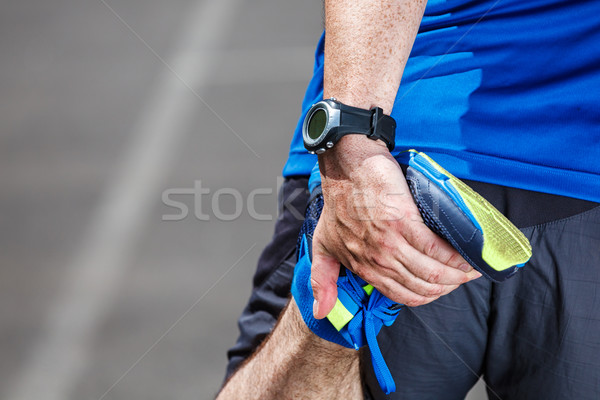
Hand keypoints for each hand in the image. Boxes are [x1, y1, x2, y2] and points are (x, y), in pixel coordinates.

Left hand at [311, 135, 480, 318]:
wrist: (346, 167)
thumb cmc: (338, 202)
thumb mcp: (323, 244)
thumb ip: (323, 278)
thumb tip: (320, 313)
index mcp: (363, 267)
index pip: (403, 295)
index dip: (428, 296)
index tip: (444, 287)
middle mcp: (377, 259)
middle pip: (422, 286)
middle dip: (448, 286)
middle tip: (463, 276)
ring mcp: (389, 242)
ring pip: (431, 271)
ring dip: (457, 273)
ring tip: (471, 267)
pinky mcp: (402, 221)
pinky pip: (435, 248)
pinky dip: (454, 256)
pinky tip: (466, 254)